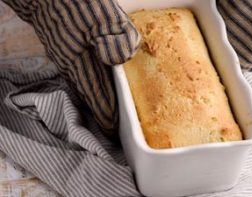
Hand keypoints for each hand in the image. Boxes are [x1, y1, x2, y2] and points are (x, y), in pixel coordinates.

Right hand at [2, 0, 139, 133]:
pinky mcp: (62, 50)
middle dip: (99, 113)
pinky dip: (84, 88)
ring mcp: (63, 57)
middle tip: (109, 130)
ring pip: (80, 88)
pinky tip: (89, 90)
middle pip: (87, 95)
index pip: (97, 94)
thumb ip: (116, 37)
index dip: (106, 113)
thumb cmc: (77, 2)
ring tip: (101, 115)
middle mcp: (70, 63)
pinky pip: (75, 76)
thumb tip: (117, 60)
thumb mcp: (105, 15)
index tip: (113, 129)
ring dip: (91, 102)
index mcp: (81, 59)